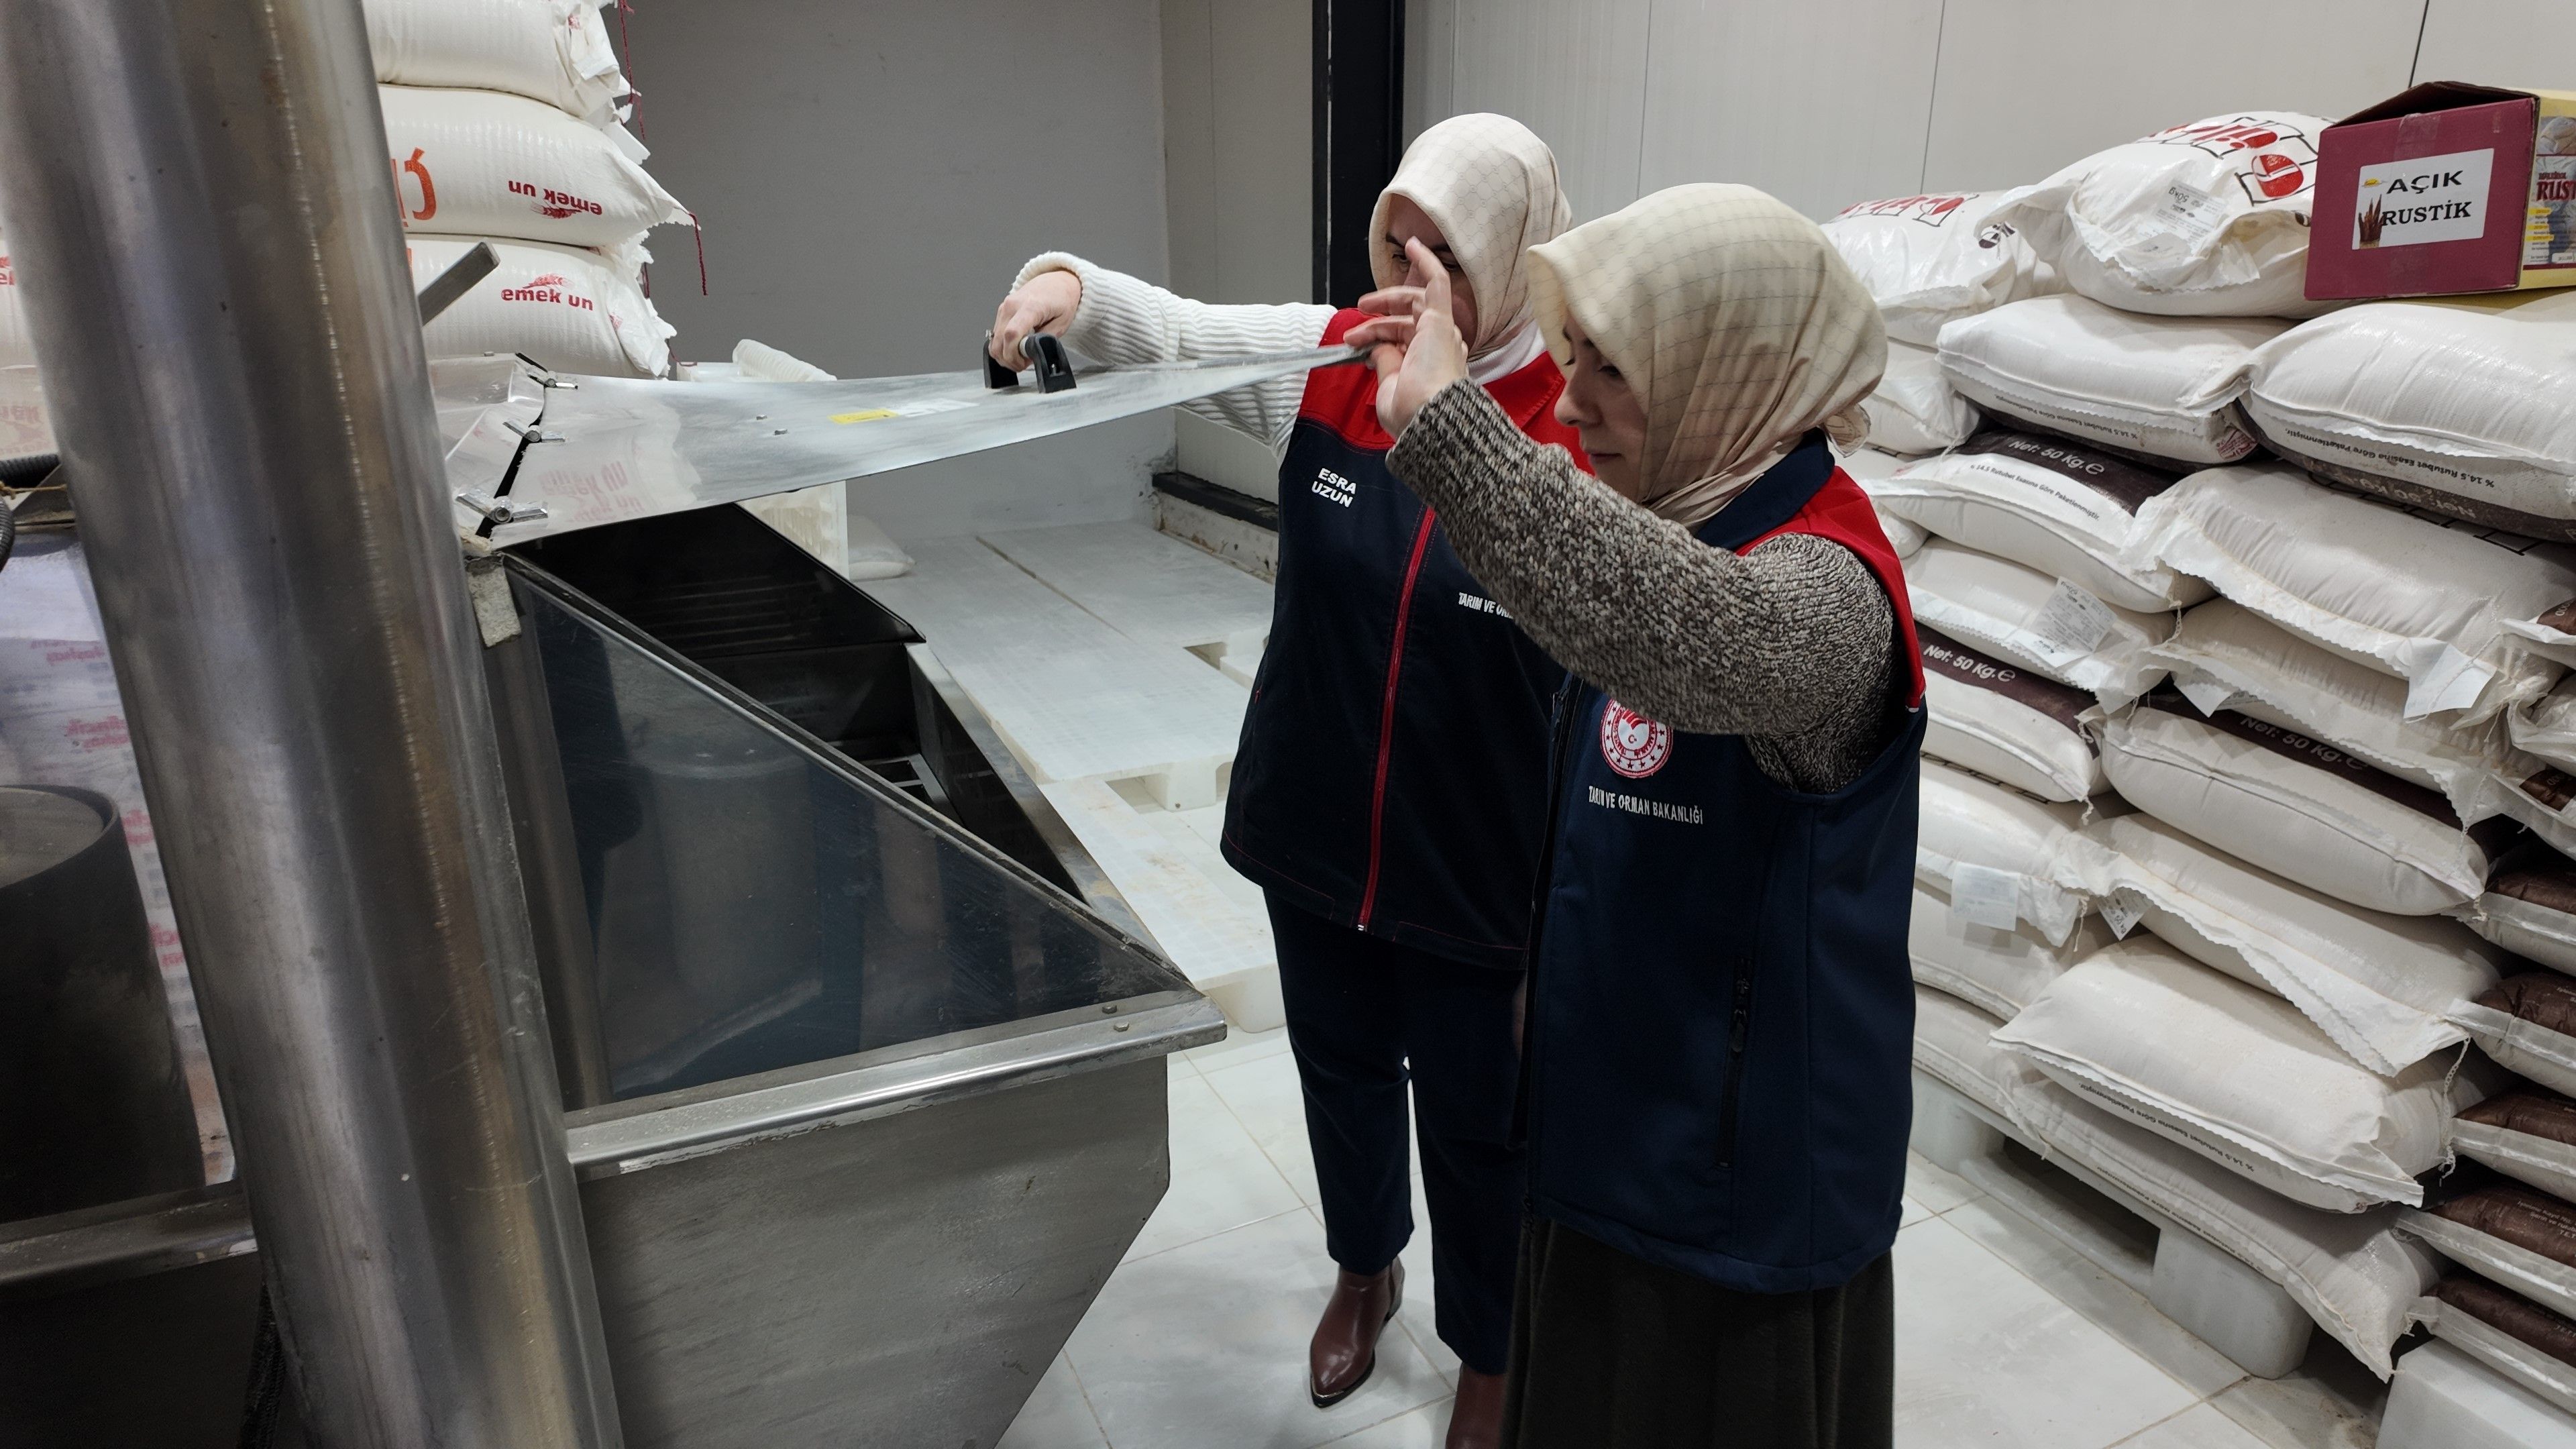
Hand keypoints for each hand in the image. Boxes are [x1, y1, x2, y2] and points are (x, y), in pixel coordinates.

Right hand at [990, 269, 1081, 368]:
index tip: (1023, 363)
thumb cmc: (1062, 299)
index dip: (1014, 354)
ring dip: (1004, 355)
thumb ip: (1045, 340)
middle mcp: (1012, 305)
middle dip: (1009, 359)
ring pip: (993, 341)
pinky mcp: (1001, 311)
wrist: (1057, 282)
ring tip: (1020, 358)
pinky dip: (1002, 346)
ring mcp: (1004, 307)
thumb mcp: (1062, 323)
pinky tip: (1015, 349)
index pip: (1012, 334)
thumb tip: (1030, 354)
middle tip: (1024, 364)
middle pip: (999, 341)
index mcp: (1030, 306)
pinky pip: (995, 335)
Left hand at [1343, 238, 1466, 436]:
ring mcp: (1442, 332)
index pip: (1402, 340)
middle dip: (1379, 319)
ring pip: (1415, 303)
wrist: (1430, 418)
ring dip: (1387, 300)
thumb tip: (1375, 348)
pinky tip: (1413, 245)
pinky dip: (1426, 263)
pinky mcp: (1441, 320)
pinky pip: (1438, 282)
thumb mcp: (1389, 387)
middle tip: (1357, 320)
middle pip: (1407, 320)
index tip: (1354, 344)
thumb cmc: (1412, 414)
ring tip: (1364, 304)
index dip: (1376, 337)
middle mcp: (1441, 347)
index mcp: (1430, 365)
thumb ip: (1384, 364)